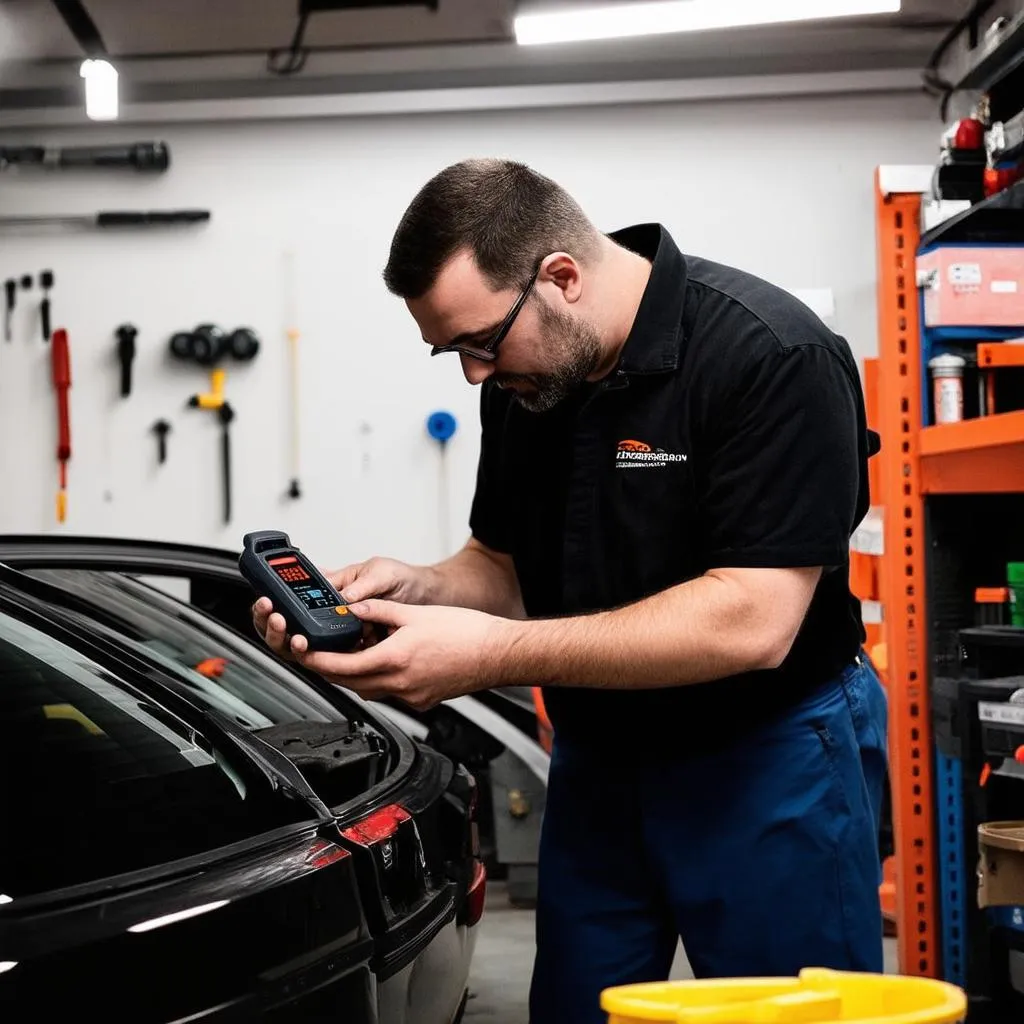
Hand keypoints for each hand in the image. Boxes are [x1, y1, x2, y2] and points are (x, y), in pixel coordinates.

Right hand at [251, 556, 433, 660]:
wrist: (425, 596)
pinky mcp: (354, 648)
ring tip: (299, 639)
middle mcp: (331, 610)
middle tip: (282, 623)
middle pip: (292, 625)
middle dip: (278, 627)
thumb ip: (363, 585)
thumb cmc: (402, 578)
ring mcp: (341, 631)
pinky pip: (334, 658)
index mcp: (332, 586)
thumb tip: (346, 597)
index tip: (271, 606)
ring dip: (297, 644)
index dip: (277, 604)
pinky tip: (327, 657)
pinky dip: (328, 659)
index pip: (294, 597)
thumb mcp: (382, 572)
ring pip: (308, 645)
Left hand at [294, 599, 509, 710]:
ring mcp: (410, 696)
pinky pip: (388, 692)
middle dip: (328, 669)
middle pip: (348, 682)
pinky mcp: (421, 700)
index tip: (302, 652)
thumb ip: (380, 610)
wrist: (498, 654)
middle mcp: (399, 684)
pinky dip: (377, 679)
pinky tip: (382, 663)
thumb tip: (355, 608)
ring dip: (352, 675)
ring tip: (348, 654)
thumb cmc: (466, 634)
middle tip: (315, 653)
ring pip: (367, 690)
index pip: (340, 666)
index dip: (315, 660)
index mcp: (394, 660)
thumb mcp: (415, 613)